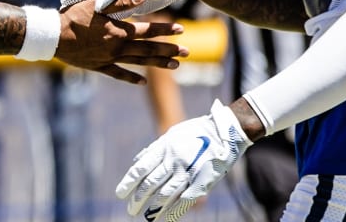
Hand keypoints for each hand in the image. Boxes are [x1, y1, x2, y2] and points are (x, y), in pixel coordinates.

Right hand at [56, 0, 188, 84]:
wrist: (53, 38)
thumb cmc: (74, 17)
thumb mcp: (97, 5)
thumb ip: (121, 2)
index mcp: (119, 31)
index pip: (148, 31)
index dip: (165, 30)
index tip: (182, 30)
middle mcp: (118, 48)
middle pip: (148, 49)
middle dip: (169, 50)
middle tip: (187, 52)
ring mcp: (109, 59)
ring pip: (138, 62)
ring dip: (157, 63)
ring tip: (175, 66)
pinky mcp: (99, 67)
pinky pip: (119, 74)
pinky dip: (132, 78)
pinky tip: (143, 82)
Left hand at [117, 100, 250, 221]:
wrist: (226, 131)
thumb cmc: (196, 132)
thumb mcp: (172, 134)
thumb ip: (155, 148)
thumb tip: (137, 161)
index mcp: (165, 147)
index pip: (141, 168)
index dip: (129, 183)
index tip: (120, 194)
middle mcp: (173, 160)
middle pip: (150, 184)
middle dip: (138, 199)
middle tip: (131, 210)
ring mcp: (188, 172)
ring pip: (165, 195)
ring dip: (153, 209)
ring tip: (145, 217)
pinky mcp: (201, 182)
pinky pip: (184, 201)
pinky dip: (173, 212)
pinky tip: (164, 219)